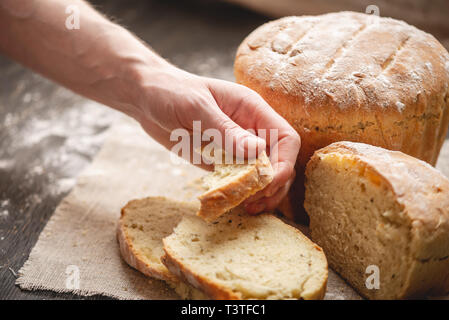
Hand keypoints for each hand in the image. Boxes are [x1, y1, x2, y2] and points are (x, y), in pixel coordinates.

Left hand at [134, 64, 300, 212]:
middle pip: (279, 160)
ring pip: (262, 174)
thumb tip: (258, 150)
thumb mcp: (197, 109)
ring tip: (248, 208)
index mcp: (252, 109)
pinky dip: (241, 194)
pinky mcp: (222, 160)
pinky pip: (239, 180)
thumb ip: (226, 130)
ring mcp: (237, 146)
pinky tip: (234, 204)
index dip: (283, 162)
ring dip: (261, 193)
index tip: (267, 182)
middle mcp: (250, 129)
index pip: (286, 138)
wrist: (147, 98)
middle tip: (255, 201)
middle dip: (274, 184)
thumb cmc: (171, 92)